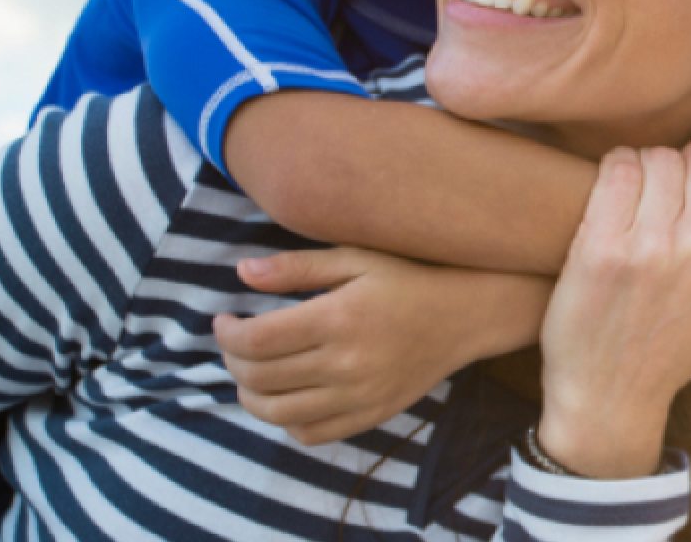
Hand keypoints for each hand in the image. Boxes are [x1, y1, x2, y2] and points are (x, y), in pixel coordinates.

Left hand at [214, 247, 551, 444]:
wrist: (467, 312)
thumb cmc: (409, 274)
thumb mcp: (356, 256)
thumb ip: (297, 267)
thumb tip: (242, 273)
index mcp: (339, 317)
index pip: (258, 340)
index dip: (227, 333)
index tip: (222, 319)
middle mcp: (347, 363)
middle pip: (261, 378)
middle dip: (232, 361)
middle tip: (232, 342)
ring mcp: (360, 395)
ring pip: (278, 414)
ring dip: (250, 396)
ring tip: (248, 372)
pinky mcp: (372, 414)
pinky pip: (312, 433)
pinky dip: (286, 421)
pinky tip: (285, 395)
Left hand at [536, 138, 690, 477]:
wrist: (611, 394)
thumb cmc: (681, 350)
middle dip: (686, 162)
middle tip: (667, 189)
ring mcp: (651, 244)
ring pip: (659, 155)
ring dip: (647, 165)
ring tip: (638, 194)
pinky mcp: (602, 244)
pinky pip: (618, 168)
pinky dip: (615, 167)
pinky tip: (612, 192)